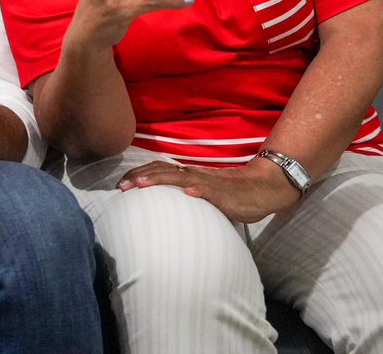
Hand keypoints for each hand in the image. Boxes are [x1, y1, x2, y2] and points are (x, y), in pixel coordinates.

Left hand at [116, 156, 300, 223]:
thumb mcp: (203, 196)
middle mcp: (195, 176)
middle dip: (141, 177)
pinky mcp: (225, 194)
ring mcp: (209, 183)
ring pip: (182, 178)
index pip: (159, 170)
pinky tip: (188, 193)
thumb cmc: (230, 195)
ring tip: (142, 184)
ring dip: (161, 180)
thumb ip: (184, 199)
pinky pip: (210, 191)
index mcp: (189, 177)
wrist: (261, 189)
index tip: (121, 184)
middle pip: (164, 171)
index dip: (140, 175)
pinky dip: (199, 191)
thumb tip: (162, 212)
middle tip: (122, 187)